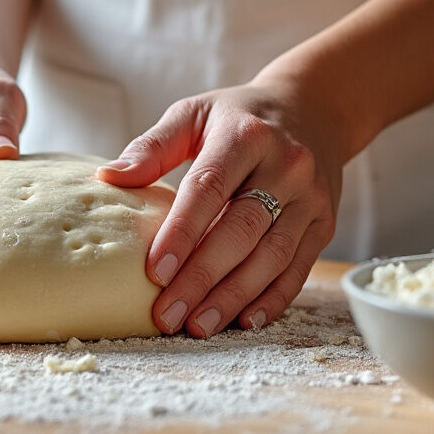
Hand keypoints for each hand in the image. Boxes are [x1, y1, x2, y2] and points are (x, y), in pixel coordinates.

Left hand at [97, 78, 342, 336]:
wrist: (312, 109)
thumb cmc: (238, 116)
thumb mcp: (193, 113)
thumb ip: (152, 146)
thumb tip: (108, 177)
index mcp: (245, 135)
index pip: (210, 187)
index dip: (182, 232)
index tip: (154, 271)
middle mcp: (286, 166)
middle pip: (241, 229)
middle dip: (202, 277)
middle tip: (168, 314)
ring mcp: (311, 197)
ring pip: (272, 256)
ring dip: (234, 296)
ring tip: (197, 324)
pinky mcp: (324, 223)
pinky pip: (298, 267)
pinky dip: (271, 299)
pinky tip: (242, 320)